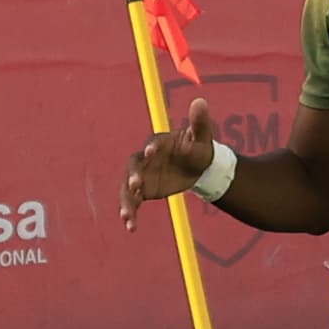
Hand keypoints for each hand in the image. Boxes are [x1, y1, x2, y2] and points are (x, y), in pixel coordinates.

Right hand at [120, 97, 222, 228]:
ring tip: (127, 216)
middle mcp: (145, 158)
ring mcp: (141, 175)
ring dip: (126, 200)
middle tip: (137, 185)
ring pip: (127, 187)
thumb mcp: (202, 136)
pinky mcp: (143, 190)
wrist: (198, 166)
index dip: (151, 147)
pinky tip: (131, 227)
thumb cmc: (198, 147)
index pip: (151, 143)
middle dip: (133, 175)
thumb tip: (200, 101)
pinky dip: (130, 213)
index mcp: (159, 143)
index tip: (151, 152)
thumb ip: (199, 122)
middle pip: (133, 165)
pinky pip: (132, 202)